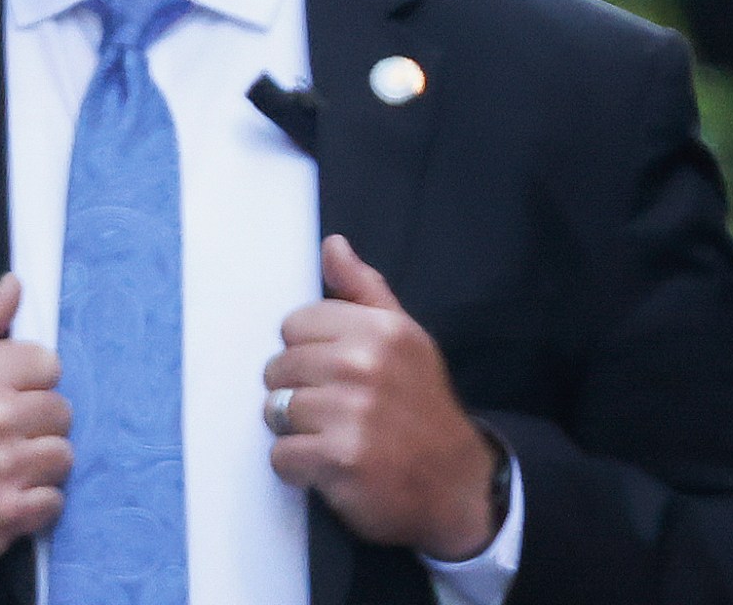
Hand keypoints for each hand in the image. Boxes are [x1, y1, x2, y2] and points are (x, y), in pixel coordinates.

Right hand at [0, 274, 71, 587]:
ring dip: (40, 463)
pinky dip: (35, 503)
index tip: (7, 395)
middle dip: (36, 422)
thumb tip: (14, 284)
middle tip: (3, 434)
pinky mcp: (6, 515)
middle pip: (61, 410)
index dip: (30, 380)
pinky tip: (5, 496)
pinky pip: (54, 501)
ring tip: (7, 466)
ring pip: (62, 455)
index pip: (48, 363)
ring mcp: (1, 469)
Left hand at [264, 236, 500, 561]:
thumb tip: (332, 246)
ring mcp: (352, 412)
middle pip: (278, 367)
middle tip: (336, 411)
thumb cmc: (422, 407)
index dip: (308, 352)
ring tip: (333, 437)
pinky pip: (281, 455)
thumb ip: (364, 290)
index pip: (294, 324)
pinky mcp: (340, 458)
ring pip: (274, 410)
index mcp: (380, 329)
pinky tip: (329, 467)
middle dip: (298, 391)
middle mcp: (365, 364)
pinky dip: (298, 468)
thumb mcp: (405, 340)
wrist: (458, 486)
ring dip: (296, 431)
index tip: (336, 373)